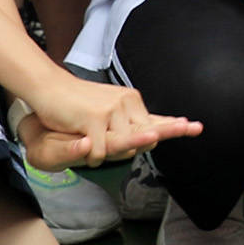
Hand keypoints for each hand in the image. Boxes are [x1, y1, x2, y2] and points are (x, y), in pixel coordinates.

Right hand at [23, 77, 201, 169]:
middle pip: (143, 138)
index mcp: (130, 100)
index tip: (194, 127)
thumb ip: (131, 121)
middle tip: (141, 142)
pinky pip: (100, 152)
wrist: (49, 88)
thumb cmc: (76, 102)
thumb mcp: (109, 108)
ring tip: (91, 139)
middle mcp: (125, 103)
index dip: (173, 126)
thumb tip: (156, 130)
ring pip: (120, 149)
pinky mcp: (94, 120)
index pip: (154, 119)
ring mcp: (111, 111)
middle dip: (141, 145)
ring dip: (105, 153)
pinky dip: (91, 156)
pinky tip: (82, 143)